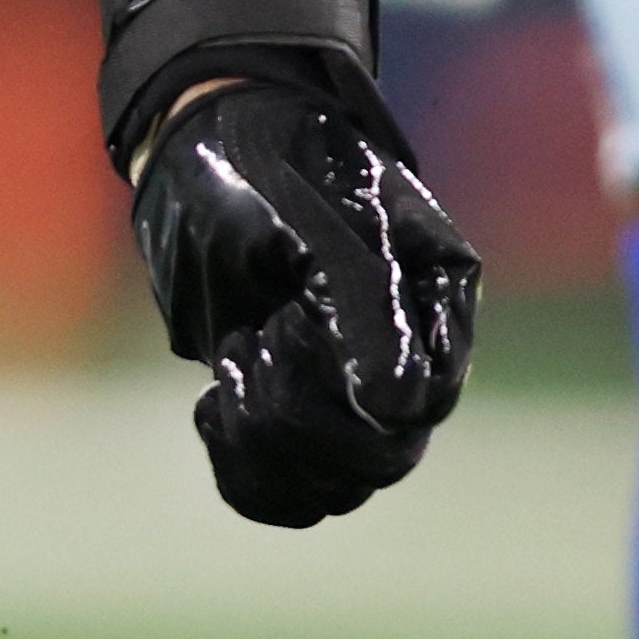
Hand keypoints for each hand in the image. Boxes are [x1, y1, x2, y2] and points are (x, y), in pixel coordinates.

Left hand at [138, 47, 487, 523]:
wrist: (202, 143)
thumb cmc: (261, 166)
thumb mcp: (310, 226)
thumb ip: (361, 309)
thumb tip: (395, 411)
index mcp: (436, 302)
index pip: (422, 404)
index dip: (345, 389)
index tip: (287, 319)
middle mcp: (407, 356)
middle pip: (378, 459)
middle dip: (297, 413)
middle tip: (253, 334)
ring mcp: (350, 390)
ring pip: (333, 488)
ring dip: (264, 440)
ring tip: (234, 358)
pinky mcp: (295, 411)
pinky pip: (288, 494)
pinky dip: (243, 469)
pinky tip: (212, 406)